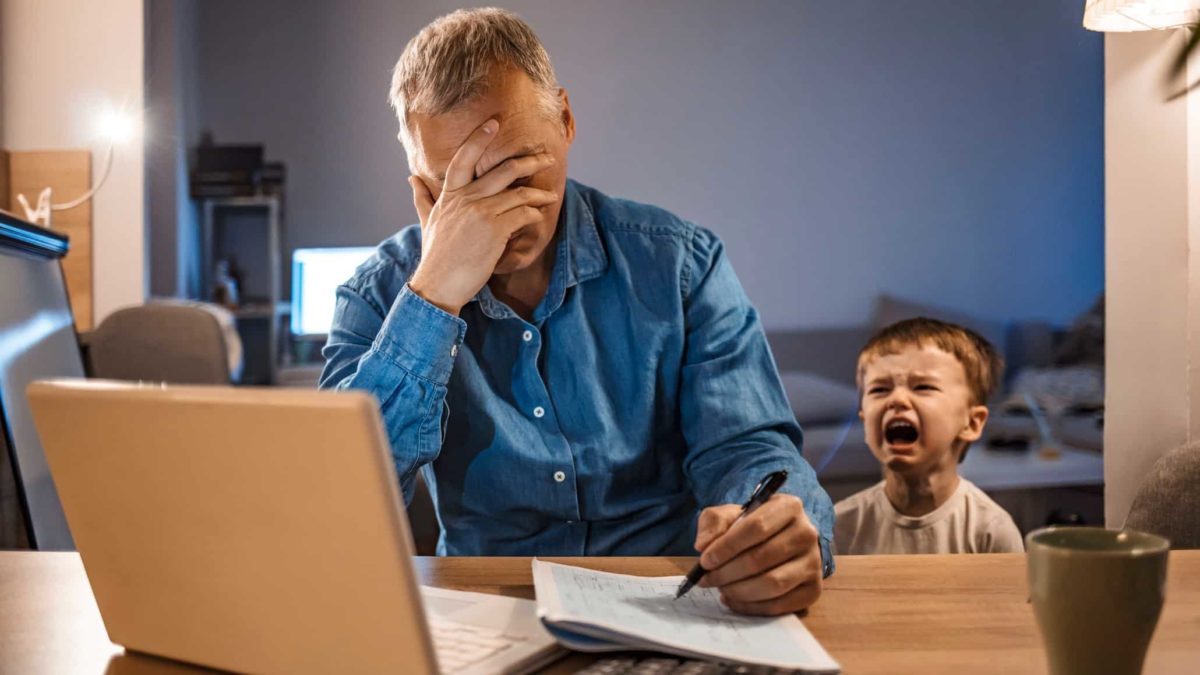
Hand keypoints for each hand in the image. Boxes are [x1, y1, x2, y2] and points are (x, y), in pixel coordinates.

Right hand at [407, 118, 558, 314]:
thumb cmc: (435, 256)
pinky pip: (522, 215)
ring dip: (539, 193)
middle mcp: (466, 199)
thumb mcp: (427, 222)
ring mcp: (481, 213)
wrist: (439, 284)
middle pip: (503, 170)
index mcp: (450, 195)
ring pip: (519, 193)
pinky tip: (539, 217)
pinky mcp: (495, 231)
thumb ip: (422, 197)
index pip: (464, 158)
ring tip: (551, 195)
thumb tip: (411, 178)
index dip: (479, 138)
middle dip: (529, 161)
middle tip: (546, 158)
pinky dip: (533, 215)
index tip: (494, 123)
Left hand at [694, 494, 822, 615]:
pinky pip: (780, 605)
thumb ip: (714, 523)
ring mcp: (814, 564)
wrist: (778, 541)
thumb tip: (704, 545)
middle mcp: (807, 533)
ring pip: (773, 584)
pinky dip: (751, 607)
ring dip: (738, 590)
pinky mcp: (813, 590)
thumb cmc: (751, 526)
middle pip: (762, 558)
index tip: (704, 560)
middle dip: (727, 572)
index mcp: (789, 507)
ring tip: (720, 588)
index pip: (756, 527)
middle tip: (706, 579)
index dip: (727, 546)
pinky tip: (732, 599)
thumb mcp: (730, 515)